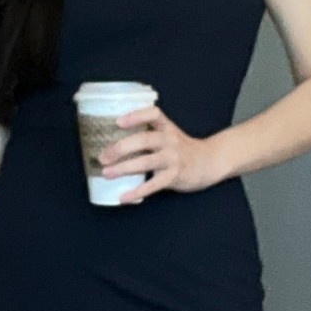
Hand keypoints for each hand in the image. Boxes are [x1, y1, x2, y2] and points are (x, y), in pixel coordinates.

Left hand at [96, 104, 217, 200]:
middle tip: (103, 156)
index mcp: (166, 127)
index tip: (117, 122)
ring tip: (106, 173)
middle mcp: (170, 140)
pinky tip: (124, 197)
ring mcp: (173, 158)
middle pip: (143, 140)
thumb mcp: (169, 135)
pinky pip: (154, 185)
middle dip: (120, 148)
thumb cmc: (181, 149)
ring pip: (145, 162)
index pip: (153, 114)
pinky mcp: (174, 176)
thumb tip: (113, 143)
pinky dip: (137, 192)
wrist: (208, 163)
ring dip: (123, 168)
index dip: (135, 116)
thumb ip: (148, 135)